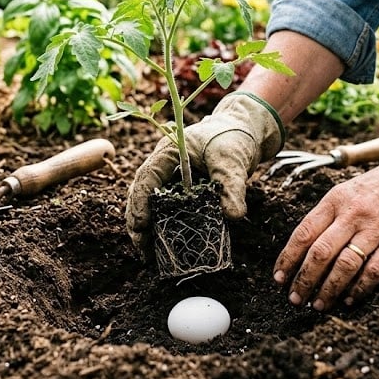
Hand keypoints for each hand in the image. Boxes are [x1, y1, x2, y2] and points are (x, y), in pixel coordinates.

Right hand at [126, 92, 284, 250]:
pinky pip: (163, 205)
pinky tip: (161, 241)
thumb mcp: (232, 160)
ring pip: (147, 200)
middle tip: (141, 245)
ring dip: (144, 223)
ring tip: (146, 250)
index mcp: (168, 151)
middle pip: (140, 191)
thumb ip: (232, 186)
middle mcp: (163, 164)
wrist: (242, 128)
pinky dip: (159, 222)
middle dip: (137, 218)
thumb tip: (234, 216)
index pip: (147, 176)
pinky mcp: (179, 187)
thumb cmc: (232, 137)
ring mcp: (169, 176)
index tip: (141, 224)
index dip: (140, 201)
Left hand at [272, 154, 378, 310]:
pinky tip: (350, 299)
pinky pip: (374, 271)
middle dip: (304, 280)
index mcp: (336, 199)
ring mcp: (376, 229)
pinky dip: (359, 289)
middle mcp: (353, 214)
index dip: (288, 258)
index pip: (304, 232)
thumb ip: (328, 213)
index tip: (279, 277)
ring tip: (318, 304)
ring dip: (328, 289)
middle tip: (295, 298)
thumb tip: (304, 245)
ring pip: (344, 265)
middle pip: (320, 253)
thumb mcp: (348, 188)